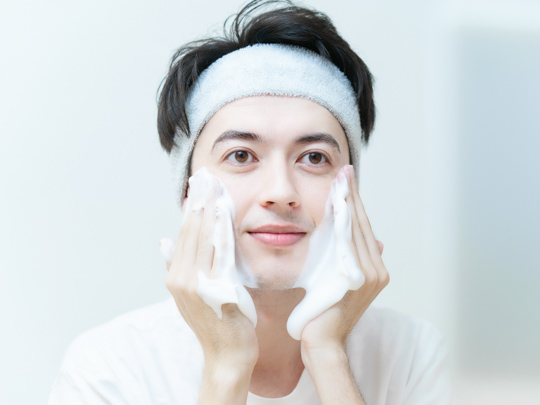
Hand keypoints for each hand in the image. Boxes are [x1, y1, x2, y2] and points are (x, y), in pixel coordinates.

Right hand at [164, 193, 258, 370]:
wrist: (227, 353)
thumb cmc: (214, 322)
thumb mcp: (189, 294)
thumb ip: (176, 266)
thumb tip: (163, 241)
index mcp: (175, 276)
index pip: (183, 234)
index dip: (191, 207)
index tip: (197, 185)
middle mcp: (182, 278)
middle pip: (192, 230)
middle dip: (199, 200)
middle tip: (205, 174)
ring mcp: (198, 284)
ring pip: (204, 237)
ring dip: (210, 207)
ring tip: (214, 184)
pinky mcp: (217, 288)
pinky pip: (220, 253)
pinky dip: (221, 229)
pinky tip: (224, 211)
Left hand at [300, 165, 388, 355]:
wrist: (321, 342)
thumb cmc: (321, 314)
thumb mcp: (335, 281)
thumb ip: (347, 261)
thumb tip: (365, 242)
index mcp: (373, 270)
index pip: (362, 229)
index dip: (354, 204)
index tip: (346, 181)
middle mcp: (377, 270)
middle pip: (362, 225)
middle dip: (353, 196)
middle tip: (346, 170)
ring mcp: (371, 275)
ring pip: (357, 230)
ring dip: (349, 202)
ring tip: (342, 179)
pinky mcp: (359, 279)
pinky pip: (349, 243)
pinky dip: (345, 222)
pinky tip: (339, 203)